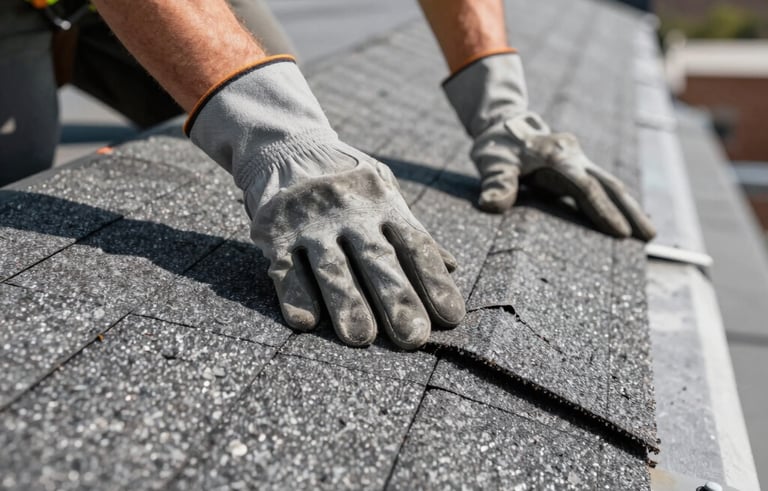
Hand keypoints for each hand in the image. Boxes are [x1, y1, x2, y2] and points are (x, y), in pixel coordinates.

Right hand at [187, 57, 464, 348]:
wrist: (286, 146)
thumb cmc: (347, 183)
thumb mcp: (385, 193)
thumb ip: (412, 231)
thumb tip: (451, 267)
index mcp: (384, 204)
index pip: (415, 246)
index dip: (433, 281)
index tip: (450, 317)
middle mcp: (351, 212)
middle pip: (378, 260)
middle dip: (396, 299)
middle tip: (413, 337)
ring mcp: (312, 222)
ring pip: (333, 268)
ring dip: (347, 304)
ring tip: (360, 338)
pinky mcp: (276, 232)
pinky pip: (287, 267)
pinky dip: (295, 295)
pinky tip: (305, 321)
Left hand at [443, 52, 654, 240]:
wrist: (503, 125)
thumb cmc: (497, 147)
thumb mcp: (492, 162)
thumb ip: (495, 182)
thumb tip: (490, 205)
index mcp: (557, 155)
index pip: (584, 186)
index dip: (601, 209)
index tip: (619, 233)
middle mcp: (574, 156)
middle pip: (608, 185)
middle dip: (629, 211)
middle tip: (649, 237)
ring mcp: (578, 162)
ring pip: (609, 185)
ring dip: (629, 209)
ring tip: (648, 234)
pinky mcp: (577, 169)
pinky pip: (600, 187)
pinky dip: (615, 204)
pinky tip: (627, 221)